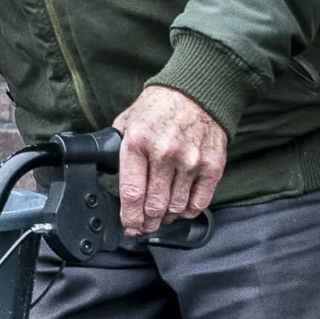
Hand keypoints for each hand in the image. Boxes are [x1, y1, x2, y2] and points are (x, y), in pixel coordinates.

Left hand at [113, 84, 226, 236]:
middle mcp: (164, 153)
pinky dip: (187, 212)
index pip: (132, 194)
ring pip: (176, 208)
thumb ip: (117, 147)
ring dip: (166, 219)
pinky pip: (199, 203)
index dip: (129, 218)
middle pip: (154, 206)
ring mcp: (190, 161)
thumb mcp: (128, 120)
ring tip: (161, 218)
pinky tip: (180, 209)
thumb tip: (107, 173)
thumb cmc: (160, 107)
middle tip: (143, 227)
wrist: (198, 91)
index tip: (128, 226)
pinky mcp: (212, 166)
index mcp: (138, 142)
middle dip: (146, 223)